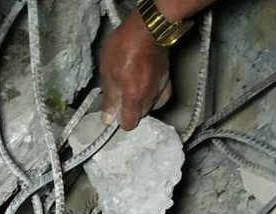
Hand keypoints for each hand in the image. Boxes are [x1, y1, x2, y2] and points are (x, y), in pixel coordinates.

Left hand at [100, 11, 171, 129]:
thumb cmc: (124, 46)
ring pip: (150, 106)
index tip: (115, 113)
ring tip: (133, 87)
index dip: (121, 120)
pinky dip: (154, 97)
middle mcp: (149, 97)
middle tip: (122, 95)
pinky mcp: (167, 80)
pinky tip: (148, 90)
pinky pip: (161, 97)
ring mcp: (160, 89)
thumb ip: (110, 98)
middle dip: (130, 110)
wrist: (147, 28)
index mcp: (134, 97)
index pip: (130, 123)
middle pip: (140, 115)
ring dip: (141, 102)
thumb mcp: (108, 72)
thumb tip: (108, 118)